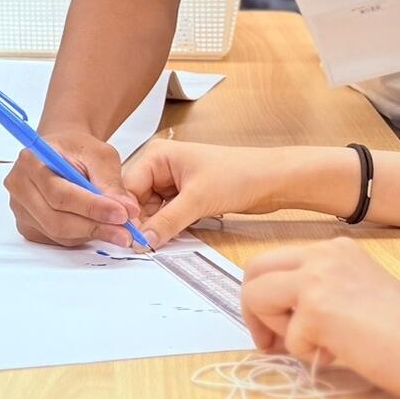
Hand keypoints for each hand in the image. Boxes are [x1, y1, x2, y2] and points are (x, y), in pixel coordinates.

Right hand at [4, 128, 141, 246]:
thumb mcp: (100, 154)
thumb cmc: (77, 150)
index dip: (92, 207)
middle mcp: (19, 186)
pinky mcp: (28, 226)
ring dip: (91, 234)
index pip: (59, 193)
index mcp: (31, 161)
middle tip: (126, 231)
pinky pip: (57, 239)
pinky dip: (81, 237)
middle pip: (56, 219)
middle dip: (95, 227)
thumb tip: (127, 210)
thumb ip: (111, 181)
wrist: (62, 153)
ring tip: (118, 229)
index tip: (122, 214)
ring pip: (58, 233)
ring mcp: (21, 209)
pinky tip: (96, 225)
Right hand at [123, 141, 278, 246]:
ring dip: (155, 225)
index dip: (127, 212)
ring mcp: (173, 181)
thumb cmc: (240, 173)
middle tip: (142, 244)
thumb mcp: (197, 200)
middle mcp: (161, 166)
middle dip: (141, 221)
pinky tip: (170, 235)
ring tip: (156, 241)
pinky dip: (167, 226)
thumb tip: (145, 238)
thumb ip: (167, 221)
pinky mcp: (185, 195)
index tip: (129, 236)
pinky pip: (166, 214)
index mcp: (158, 155)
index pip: (129, 187)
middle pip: (137, 199)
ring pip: (151, 209)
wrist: (272, 180)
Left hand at [242, 238, 399, 398]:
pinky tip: (341, 353)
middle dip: (253, 311)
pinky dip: (308, 355)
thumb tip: (271, 315)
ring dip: (279, 332)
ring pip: (256, 297)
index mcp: (333, 249)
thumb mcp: (353, 294)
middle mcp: (323, 254)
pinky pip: (287, 338)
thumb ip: (315, 293)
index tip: (272, 327)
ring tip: (320, 347)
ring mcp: (318, 277)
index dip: (262, 297)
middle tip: (269, 344)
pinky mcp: (318, 307)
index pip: (271, 261)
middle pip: (253, 272)